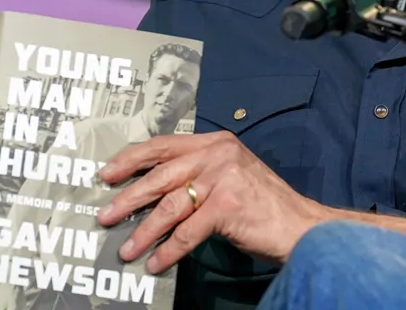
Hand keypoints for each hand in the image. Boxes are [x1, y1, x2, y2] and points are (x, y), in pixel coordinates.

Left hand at [96, 130, 331, 273]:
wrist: (301, 226)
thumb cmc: (264, 206)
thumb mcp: (231, 177)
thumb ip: (199, 175)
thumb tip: (153, 193)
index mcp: (216, 142)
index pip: (164, 145)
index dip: (132, 159)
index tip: (107, 174)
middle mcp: (219, 154)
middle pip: (161, 176)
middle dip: (129, 198)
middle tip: (104, 216)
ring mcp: (224, 178)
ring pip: (170, 207)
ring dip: (144, 231)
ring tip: (126, 249)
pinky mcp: (228, 206)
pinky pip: (187, 233)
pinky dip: (168, 251)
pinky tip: (155, 263)